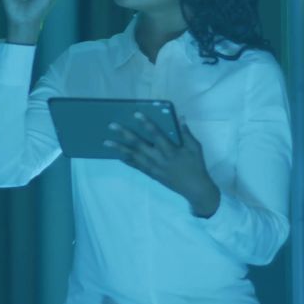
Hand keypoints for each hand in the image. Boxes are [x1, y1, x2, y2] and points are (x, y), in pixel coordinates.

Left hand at [104, 113, 220, 216]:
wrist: (195, 189)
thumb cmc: (196, 166)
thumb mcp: (195, 148)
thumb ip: (186, 133)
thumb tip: (180, 117)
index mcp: (171, 151)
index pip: (156, 134)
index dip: (146, 124)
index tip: (136, 114)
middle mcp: (159, 159)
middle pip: (139, 145)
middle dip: (125, 134)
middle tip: (112, 125)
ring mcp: (154, 168)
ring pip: (134, 156)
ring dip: (120, 149)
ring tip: (106, 142)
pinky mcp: (152, 174)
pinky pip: (137, 166)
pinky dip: (127, 160)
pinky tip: (118, 155)